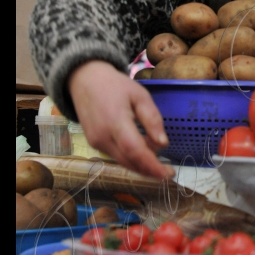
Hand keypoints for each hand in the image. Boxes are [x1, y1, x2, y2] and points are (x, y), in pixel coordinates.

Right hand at [68, 61, 174, 179]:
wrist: (85, 80)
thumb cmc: (116, 85)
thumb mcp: (140, 95)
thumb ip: (152, 119)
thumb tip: (163, 144)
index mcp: (116, 121)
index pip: (135, 150)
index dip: (152, 166)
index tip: (169, 174)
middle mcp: (103, 136)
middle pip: (129, 161)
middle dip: (150, 170)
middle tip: (168, 171)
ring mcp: (96, 142)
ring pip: (123, 161)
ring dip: (141, 164)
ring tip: (157, 158)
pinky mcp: (94, 144)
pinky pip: (116, 156)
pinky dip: (130, 157)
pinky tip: (141, 149)